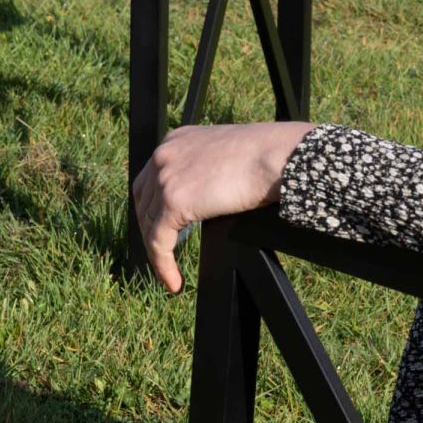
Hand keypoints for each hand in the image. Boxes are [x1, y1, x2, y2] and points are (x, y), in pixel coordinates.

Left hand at [133, 121, 313, 292]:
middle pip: (143, 202)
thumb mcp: (225, 155)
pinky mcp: (173, 202)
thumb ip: (205, 168)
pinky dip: (163, 265)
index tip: (160, 229)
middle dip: (151, 230)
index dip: (152, 208)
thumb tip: (204, 194)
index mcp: (175, 141)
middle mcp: (164, 156)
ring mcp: (165, 178)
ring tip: (170, 274)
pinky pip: (158, 242)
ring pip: (149, 225)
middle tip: (163, 254)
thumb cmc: (268, 155)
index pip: (150, 180)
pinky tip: (174, 281)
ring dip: (158, 253)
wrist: (279, 154)